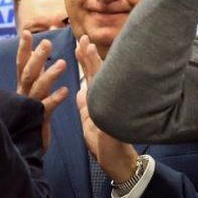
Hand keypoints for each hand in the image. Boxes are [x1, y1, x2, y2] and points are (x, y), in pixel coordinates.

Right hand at [16, 29, 68, 151]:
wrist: (24, 151)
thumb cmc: (31, 121)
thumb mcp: (33, 97)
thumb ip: (35, 80)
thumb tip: (37, 62)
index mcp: (23, 88)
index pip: (22, 65)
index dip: (24, 49)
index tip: (27, 32)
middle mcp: (24, 95)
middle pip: (28, 72)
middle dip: (37, 56)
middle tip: (46, 41)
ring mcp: (30, 108)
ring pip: (37, 87)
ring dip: (50, 74)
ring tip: (63, 63)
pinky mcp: (38, 121)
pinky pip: (46, 108)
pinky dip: (55, 99)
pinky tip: (66, 91)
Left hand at [75, 35, 138, 182]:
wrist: (116, 160)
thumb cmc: (105, 143)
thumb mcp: (90, 121)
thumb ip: (86, 105)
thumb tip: (80, 90)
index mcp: (98, 99)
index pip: (91, 76)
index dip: (85, 60)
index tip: (80, 45)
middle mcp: (105, 98)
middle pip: (96, 72)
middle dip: (88, 54)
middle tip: (83, 37)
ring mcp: (109, 102)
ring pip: (99, 77)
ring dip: (91, 60)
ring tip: (84, 45)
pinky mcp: (109, 109)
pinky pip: (101, 90)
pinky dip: (95, 75)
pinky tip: (91, 64)